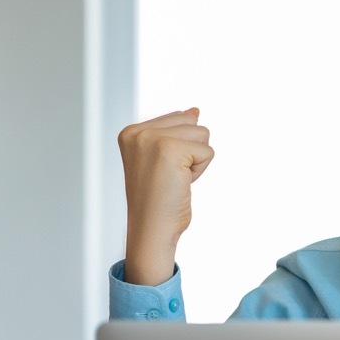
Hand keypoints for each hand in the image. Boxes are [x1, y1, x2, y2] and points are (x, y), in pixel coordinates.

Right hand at [118, 108, 213, 285]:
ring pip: (202, 134)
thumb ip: (175, 131)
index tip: (163, 169)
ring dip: (196, 160)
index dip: (182, 147)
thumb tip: (195, 111)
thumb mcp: (163, 159)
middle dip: (191, 150)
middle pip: (192, 123)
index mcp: (131, 132)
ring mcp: (151, 139)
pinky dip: (201, 170)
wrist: (151, 229)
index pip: (179, 118)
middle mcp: (137, 132)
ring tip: (175, 178)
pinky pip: (207, 152)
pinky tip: (181, 183)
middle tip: (170, 175)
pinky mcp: (169, 149)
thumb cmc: (158, 199)